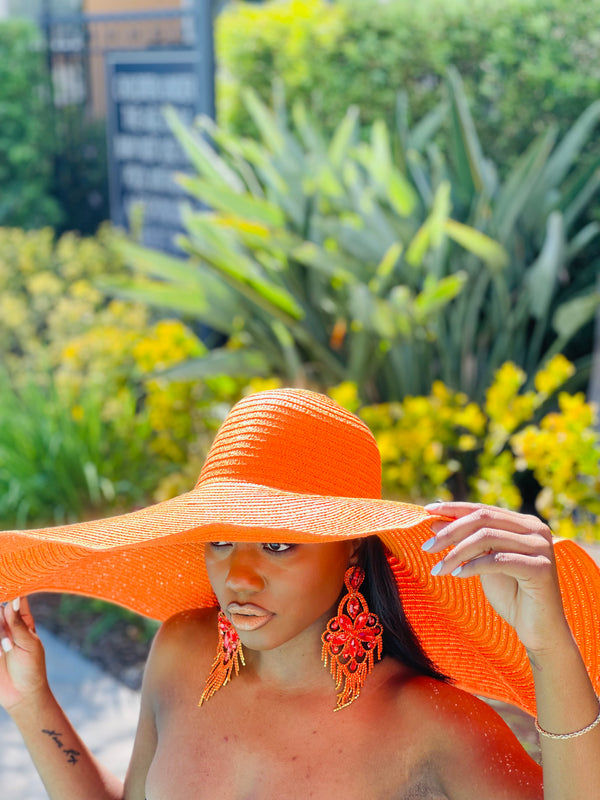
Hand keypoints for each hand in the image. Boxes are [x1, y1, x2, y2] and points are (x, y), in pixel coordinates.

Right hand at [0, 596, 48, 713]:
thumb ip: (18, 623)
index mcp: (24, 621)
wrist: (21, 695)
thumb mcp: (28, 644)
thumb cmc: (31, 668)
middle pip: (0, 611)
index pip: (17, 600)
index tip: (6, 591)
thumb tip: (15, 599)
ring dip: (0, 633)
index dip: (12, 592)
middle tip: (8, 642)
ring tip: (5, 650)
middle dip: (1, 619)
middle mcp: (8, 627)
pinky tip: (1, 653)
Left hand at [424, 502, 570, 655]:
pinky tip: (457, 575)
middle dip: (450, 531)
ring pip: (487, 538)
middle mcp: (536, 529)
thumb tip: (434, 521)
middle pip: (483, 520)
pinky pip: (498, 560)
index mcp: (524, 523)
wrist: (539, 630)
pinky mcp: (541, 568)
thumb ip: (465, 541)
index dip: (454, 508)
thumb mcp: (482, 562)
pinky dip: (473, 566)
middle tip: (426, 547)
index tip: (427, 510)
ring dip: (456, 553)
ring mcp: (541, 547)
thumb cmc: (511, 595)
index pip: (482, 509)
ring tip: (437, 569)